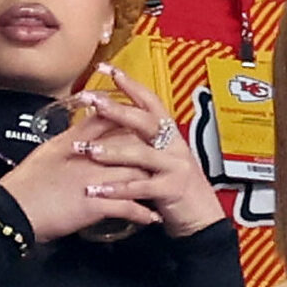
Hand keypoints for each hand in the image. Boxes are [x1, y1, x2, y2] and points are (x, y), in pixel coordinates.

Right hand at [0, 121, 164, 243]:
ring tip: (166, 189)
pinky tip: (152, 217)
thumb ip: (72, 135)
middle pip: (130, 147)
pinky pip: (126, 207)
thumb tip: (91, 124)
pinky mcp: (93, 206)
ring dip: (153, 183)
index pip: (110, 121)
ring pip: (134, 174)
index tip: (148, 127)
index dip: (132, 121)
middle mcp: (87, 157)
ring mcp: (92, 180)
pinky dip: (142, 213)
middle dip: (151, 152)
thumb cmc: (27, 182)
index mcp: (75, 141)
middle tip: (167, 159)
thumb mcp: (48, 150)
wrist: (12, 211)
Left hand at [69, 64, 224, 236]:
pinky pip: (142, 187)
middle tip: (91, 100)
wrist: (201, 217)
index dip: (130, 84)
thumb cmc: (175, 186)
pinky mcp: (173, 189)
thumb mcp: (160, 158)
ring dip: (111, 152)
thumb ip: (141, 142)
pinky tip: (96, 190)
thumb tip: (111, 123)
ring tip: (86, 150)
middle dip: (117, 110)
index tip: (107, 69)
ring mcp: (176, 166)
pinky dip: (118, 189)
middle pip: (145, 121)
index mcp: (169, 134)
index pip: (149, 101)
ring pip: (141, 154)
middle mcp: (174, 145)